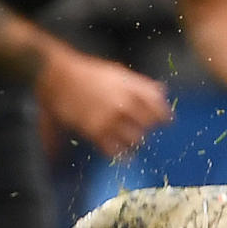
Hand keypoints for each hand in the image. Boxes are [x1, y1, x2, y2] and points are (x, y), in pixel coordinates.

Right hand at [35, 50, 173, 157]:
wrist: (60, 77)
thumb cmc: (89, 73)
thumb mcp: (118, 72)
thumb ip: (140, 84)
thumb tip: (162, 91)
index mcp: (132, 87)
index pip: (158, 106)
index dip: (164, 117)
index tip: (166, 123)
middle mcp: (124, 103)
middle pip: (148, 125)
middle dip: (148, 129)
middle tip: (144, 132)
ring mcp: (110, 119)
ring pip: (135, 140)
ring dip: (135, 142)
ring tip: (132, 143)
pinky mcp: (95, 132)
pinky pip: (115, 150)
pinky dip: (121, 154)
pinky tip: (122, 154)